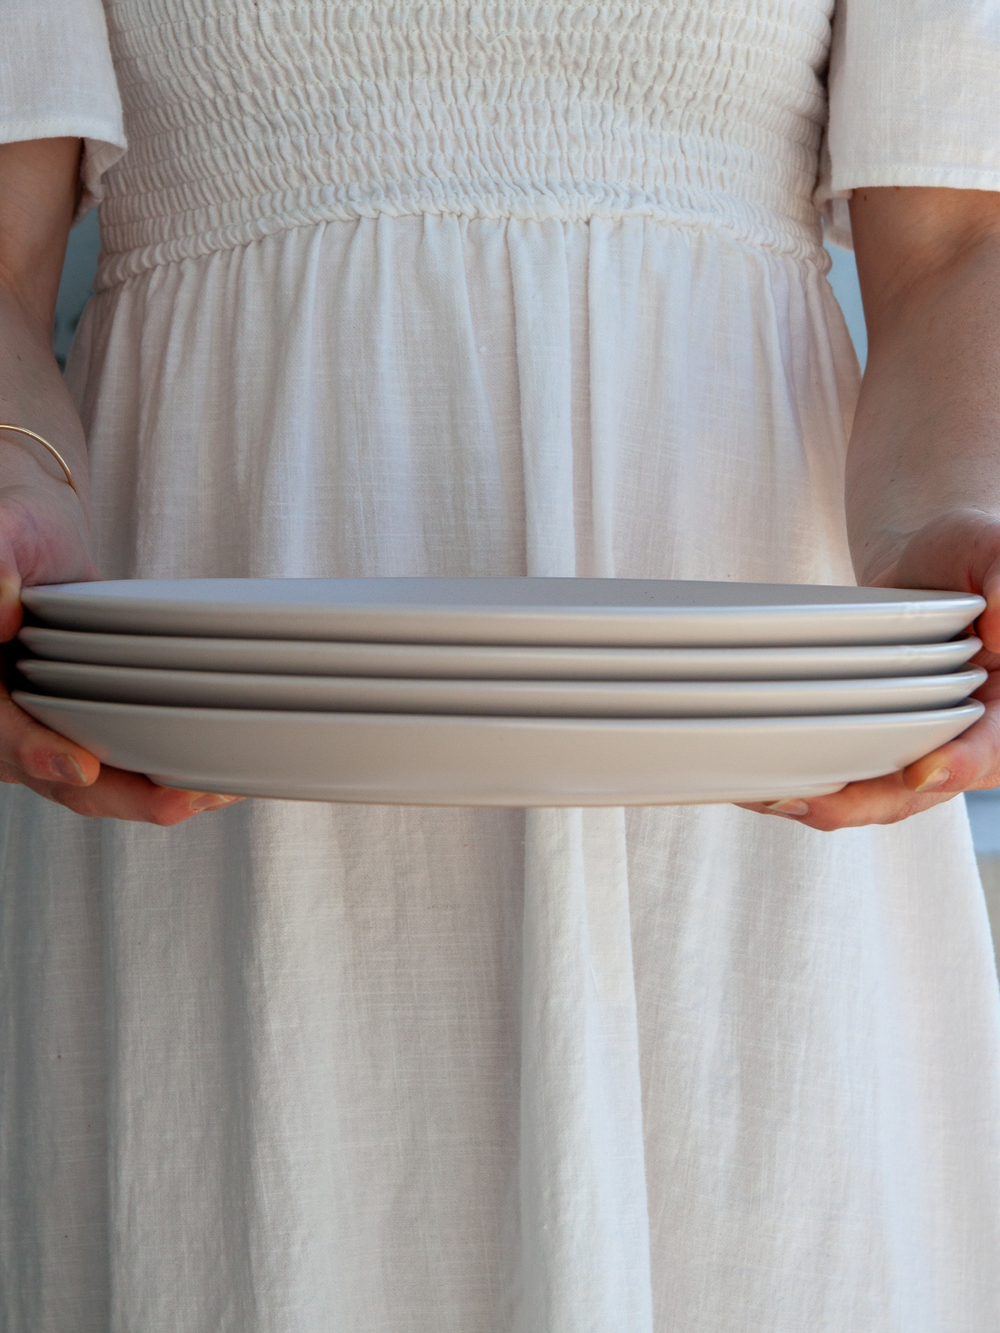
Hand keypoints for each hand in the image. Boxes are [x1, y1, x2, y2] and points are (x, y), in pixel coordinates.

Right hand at [0, 480, 242, 823]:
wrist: (39, 540)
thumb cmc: (19, 533)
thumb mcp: (6, 532)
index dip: (36, 753)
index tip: (79, 765)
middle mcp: (4, 717)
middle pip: (53, 777)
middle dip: (118, 796)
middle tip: (177, 800)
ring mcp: (45, 728)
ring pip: (91, 785)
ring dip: (149, 798)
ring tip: (210, 794)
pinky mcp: (84, 727)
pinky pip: (117, 764)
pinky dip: (159, 777)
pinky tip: (208, 782)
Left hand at [737, 509, 999, 831]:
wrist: (926, 566)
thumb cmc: (967, 556)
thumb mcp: (993, 547)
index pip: (994, 747)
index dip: (962, 765)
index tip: (922, 771)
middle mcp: (973, 741)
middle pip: (923, 792)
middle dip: (864, 802)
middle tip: (809, 799)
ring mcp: (923, 750)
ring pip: (878, 797)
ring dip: (826, 804)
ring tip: (770, 797)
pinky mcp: (881, 746)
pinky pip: (850, 779)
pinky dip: (810, 786)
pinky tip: (765, 785)